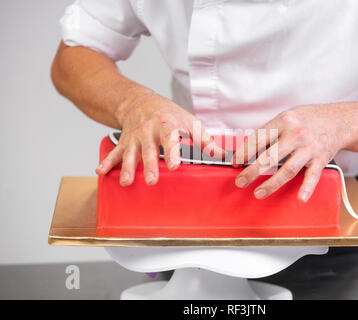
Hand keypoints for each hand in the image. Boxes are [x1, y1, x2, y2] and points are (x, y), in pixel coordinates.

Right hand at [96, 89, 223, 185]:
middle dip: (149, 166)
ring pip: (130, 154)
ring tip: (127, 182)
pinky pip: (114, 153)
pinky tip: (101, 172)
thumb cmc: (168, 114)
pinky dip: (107, 162)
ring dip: (127, 168)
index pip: (170, 139)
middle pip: (149, 150)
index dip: (172, 152)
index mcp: (166, 125)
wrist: (140, 102)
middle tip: (152, 181)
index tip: (174, 166)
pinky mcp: (124, 142)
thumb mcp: (189, 121)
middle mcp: (148, 131)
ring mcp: (134, 138)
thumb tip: (220, 154)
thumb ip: (204, 140)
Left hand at [232, 104, 352, 201]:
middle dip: (252, 171)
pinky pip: (313, 175)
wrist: (339, 120)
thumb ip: (271, 131)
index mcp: (284, 121)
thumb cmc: (309, 119)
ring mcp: (310, 147)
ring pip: (288, 169)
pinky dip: (307, 188)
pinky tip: (300, 198)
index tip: (235, 162)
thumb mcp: (287, 116)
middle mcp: (296, 134)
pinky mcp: (321, 159)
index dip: (244, 152)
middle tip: (240, 181)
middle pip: (270, 156)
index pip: (259, 138)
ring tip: (258, 193)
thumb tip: (249, 147)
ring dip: (272, 183)